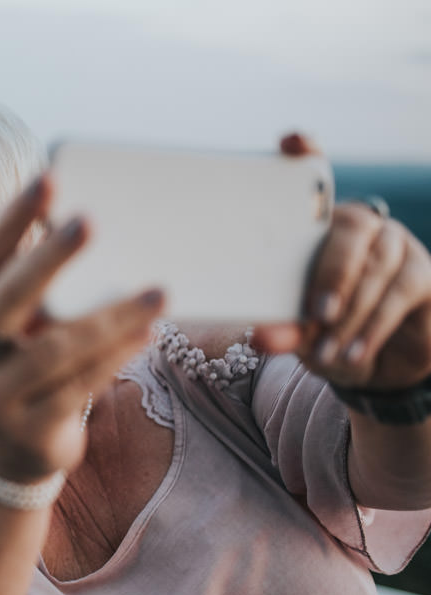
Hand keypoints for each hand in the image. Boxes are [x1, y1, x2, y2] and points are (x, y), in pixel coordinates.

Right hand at [0, 174, 164, 481]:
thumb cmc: (18, 365)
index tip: (48, 179)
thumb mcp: (11, 325)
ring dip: (109, 318)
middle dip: (47, 258)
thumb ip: (30, 282)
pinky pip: (78, 388)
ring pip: (54, 350)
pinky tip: (145, 334)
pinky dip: (114, 358)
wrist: (5, 449)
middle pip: (6, 300)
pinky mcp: (29, 430)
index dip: (13, 220)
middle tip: (89, 221)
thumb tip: (80, 219)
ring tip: (157, 293)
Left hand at [254, 135, 430, 389]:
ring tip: (326, 349)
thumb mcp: (296, 335)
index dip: (306, 156)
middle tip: (317, 312)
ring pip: (376, 265)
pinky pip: (401, 291)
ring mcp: (394, 243)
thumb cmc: (322, 335)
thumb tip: (264, 337)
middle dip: (332, 272)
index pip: (313, 178)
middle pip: (350, 227)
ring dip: (351, 311)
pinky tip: (353, 352)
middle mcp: (358, 225)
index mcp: (315, 227)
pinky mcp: (423, 271)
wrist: (371, 366)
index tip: (292, 143)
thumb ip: (281, 330)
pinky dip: (373, 325)